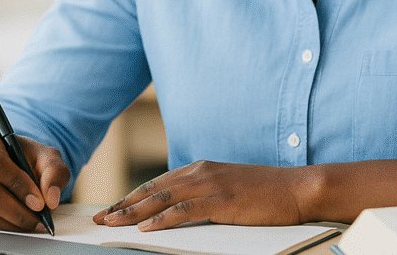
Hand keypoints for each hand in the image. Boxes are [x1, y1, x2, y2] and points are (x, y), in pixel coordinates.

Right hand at [0, 129, 69, 231]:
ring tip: (33, 222)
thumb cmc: (26, 157)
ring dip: (13, 222)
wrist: (12, 164)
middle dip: (17, 210)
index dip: (18, 185)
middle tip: (38, 217)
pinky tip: (20, 222)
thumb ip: (54, 171)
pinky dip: (5, 226)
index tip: (38, 201)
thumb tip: (51, 198)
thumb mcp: (46, 156)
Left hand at [92, 161, 312, 230]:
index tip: (111, 210)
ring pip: (161, 198)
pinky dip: (163, 218)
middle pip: (152, 190)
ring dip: (133, 212)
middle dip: (123, 205)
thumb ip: (203, 194)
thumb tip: (179, 210)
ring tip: (112, 223)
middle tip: (100, 218)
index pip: (156, 184)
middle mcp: (200, 172)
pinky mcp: (221, 200)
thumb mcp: (228, 189)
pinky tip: (147, 227)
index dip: (131, 198)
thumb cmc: (266, 193)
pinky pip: (185, 210)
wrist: (296, 188)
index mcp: (200, 169)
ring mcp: (210, 184)